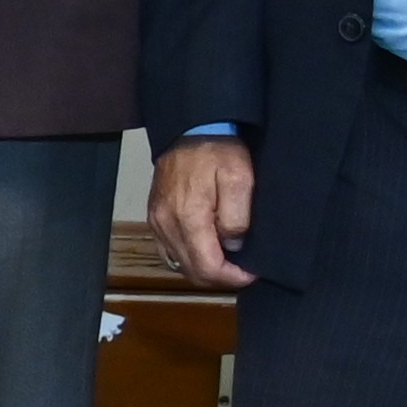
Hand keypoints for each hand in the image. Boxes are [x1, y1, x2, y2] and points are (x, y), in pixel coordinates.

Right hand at [148, 133, 255, 289]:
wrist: (189, 129)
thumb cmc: (218, 151)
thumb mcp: (239, 180)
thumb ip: (236, 217)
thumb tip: (233, 245)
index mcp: (188, 217)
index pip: (207, 267)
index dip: (232, 278)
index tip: (252, 273)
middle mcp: (166, 224)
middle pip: (191, 271)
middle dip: (219, 277)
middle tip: (242, 270)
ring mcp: (156, 221)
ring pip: (179, 264)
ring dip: (203, 269)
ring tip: (227, 261)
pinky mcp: (154, 215)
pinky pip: (168, 250)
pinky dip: (187, 258)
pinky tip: (204, 249)